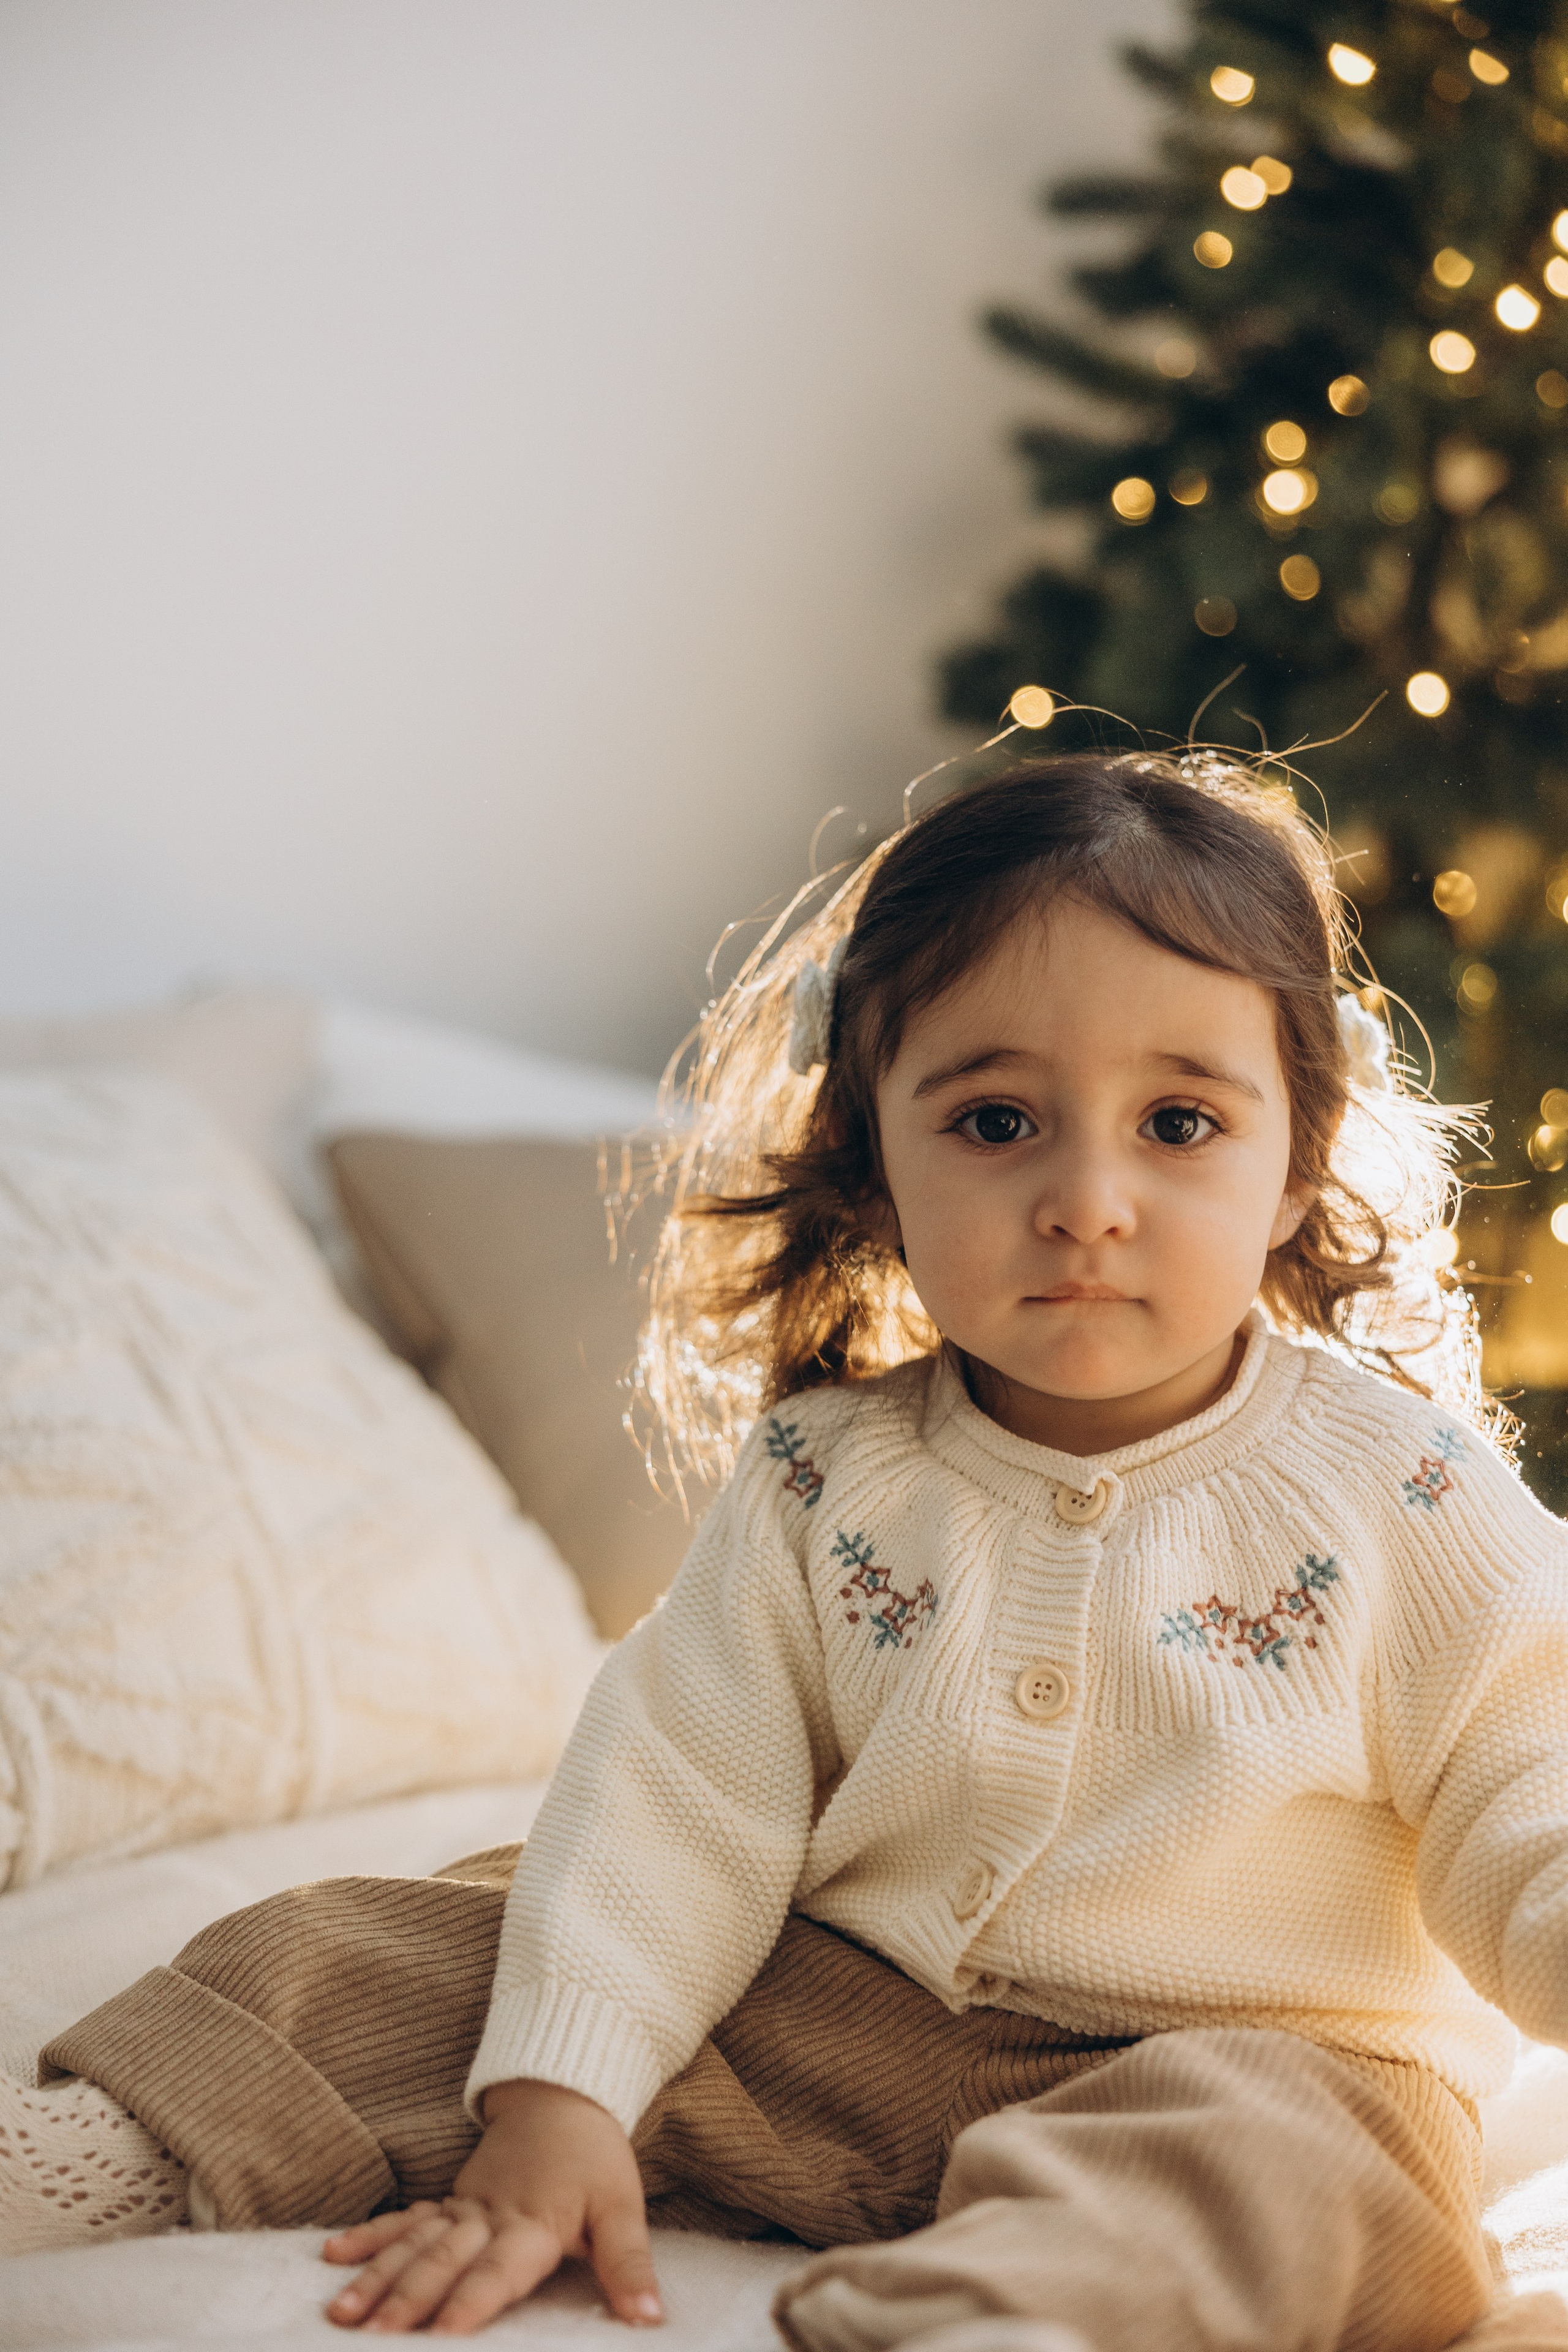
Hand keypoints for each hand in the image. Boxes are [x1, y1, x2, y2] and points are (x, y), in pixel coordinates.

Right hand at [320, 2078, 661, 2334]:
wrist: (565, 2094)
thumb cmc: (595, 2157)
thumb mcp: (623, 2207)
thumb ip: (628, 2264)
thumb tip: (650, 2317)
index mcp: (532, 2224)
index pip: (498, 2270)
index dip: (472, 2301)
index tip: (443, 2335)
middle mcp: (488, 2217)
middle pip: (442, 2260)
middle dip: (406, 2298)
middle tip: (371, 2334)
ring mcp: (462, 2207)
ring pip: (413, 2244)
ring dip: (375, 2276)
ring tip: (340, 2312)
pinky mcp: (449, 2201)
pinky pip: (404, 2220)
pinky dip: (369, 2236)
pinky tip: (332, 2254)